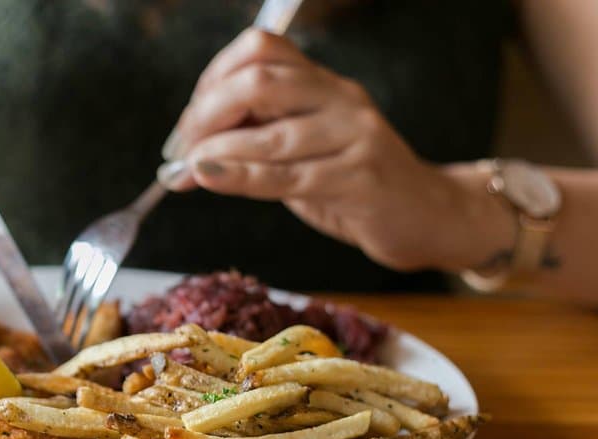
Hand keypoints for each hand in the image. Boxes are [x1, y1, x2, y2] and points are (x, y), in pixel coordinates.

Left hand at [157, 29, 498, 271]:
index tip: (187, 124)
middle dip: (205, 113)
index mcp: (323, 84)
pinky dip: (240, 177)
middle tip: (180, 149)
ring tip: (186, 172)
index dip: (212, 79)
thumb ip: (258, 142)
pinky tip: (208, 178)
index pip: (261, 51)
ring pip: (271, 132)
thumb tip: (189, 155)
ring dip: (216, 151)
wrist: (428, 217)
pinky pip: (289, 175)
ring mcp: (355, 136)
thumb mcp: (303, 152)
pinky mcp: (361, 179)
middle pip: (260, 81)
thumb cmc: (355, 185)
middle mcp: (340, 99)